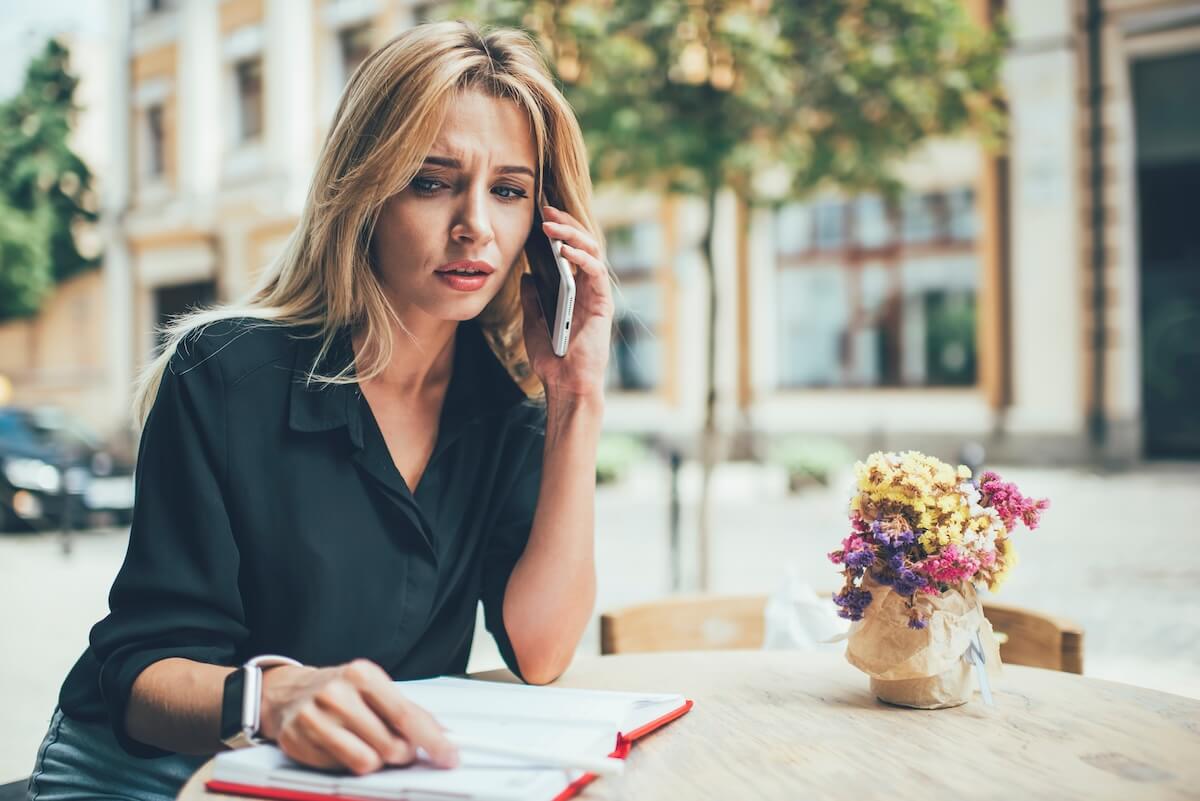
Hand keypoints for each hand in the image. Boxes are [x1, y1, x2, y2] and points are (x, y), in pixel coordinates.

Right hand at [258, 659, 458, 774]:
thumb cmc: (341, 690)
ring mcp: (314, 718)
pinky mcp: (297, 741)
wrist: (289, 691)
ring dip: (376, 762)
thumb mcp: (375, 688)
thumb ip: (408, 712)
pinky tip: (342, 747)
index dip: (433, 741)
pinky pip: (339, 770)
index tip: (449, 756)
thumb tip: (444, 737)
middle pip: (390, 746)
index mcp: (362, 674)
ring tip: (370, 747)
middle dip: (402, 754)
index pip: (406, 716)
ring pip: (366, 763)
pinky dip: (347, 764)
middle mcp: (337, 694)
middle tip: (399, 749)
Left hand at [521, 205, 613, 403]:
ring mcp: (597, 295)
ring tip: (551, 225)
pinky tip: (564, 251)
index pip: (570, 251)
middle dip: (565, 224)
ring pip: (592, 252)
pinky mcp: (603, 304)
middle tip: (546, 209)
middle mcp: (588, 288)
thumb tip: (526, 274)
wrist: (565, 384)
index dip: (558, 230)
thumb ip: (532, 297)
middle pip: (583, 245)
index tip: (539, 215)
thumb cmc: (552, 358)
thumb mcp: (533, 321)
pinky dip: (582, 259)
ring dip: (572, 235)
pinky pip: (596, 273)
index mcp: (574, 290)